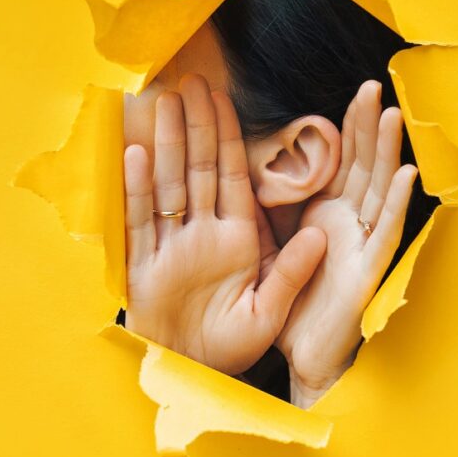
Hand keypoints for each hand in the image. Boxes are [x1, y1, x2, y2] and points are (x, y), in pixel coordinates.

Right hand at [123, 74, 326, 375]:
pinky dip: (136, 189)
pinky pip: (138, 220)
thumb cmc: (231, 347)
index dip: (229, 137)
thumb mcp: (268, 312)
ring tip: (162, 103)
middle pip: (198, 169)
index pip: (234, 176)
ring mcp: (170, 246)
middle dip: (195, 126)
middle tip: (190, 82)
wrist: (193, 375)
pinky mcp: (143, 265)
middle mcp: (202, 234)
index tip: (224, 99)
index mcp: (236, 239)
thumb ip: (292, 273)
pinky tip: (135, 154)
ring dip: (165, 144)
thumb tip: (321, 235)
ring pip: (168, 184)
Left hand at [269, 80, 417, 407]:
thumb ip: (274, 209)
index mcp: (327, 215)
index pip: (341, 163)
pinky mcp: (369, 272)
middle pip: (362, 166)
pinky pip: (385, 233)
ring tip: (394, 116)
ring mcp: (363, 246)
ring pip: (379, 191)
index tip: (356, 93)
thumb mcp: (274, 246)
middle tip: (374, 86)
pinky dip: (398, 204)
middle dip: (368, 127)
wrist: (302, 356)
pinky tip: (408, 174)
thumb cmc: (294, 303)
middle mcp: (350, 224)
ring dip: (388, 154)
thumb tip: (260, 167)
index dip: (349, 128)